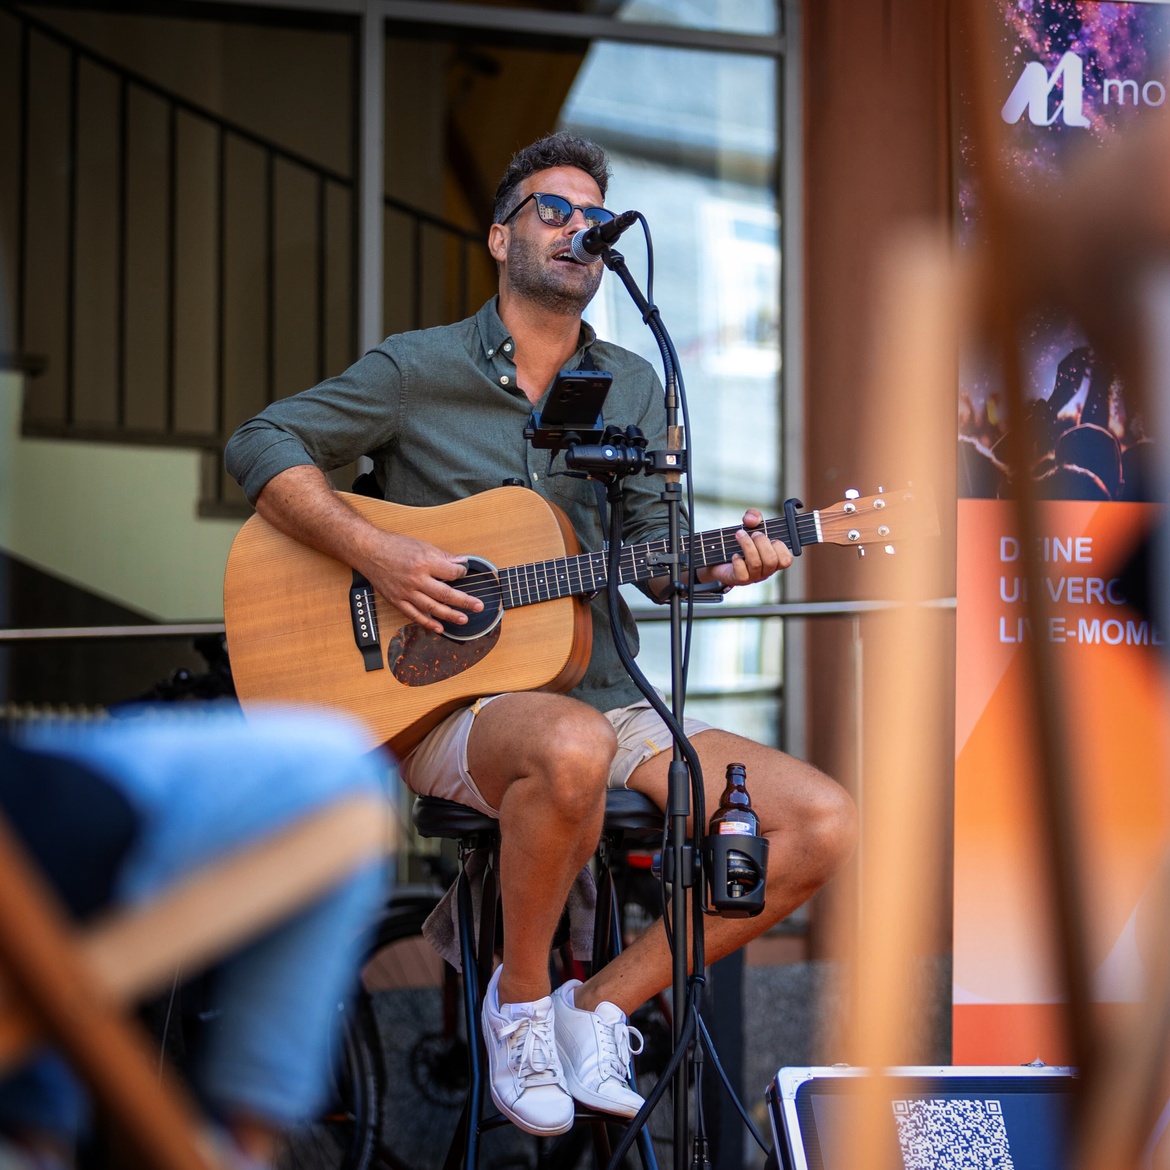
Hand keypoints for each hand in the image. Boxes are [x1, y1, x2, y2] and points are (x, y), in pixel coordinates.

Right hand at [362, 531, 483, 634]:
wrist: (369, 551)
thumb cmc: (394, 546)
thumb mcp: (422, 545)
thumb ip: (442, 557)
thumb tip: (460, 564)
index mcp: (424, 562)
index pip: (451, 573)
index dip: (462, 574)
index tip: (465, 573)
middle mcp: (416, 579)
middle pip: (445, 594)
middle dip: (465, 601)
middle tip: (478, 606)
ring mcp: (406, 592)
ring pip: (432, 607)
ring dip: (450, 615)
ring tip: (464, 619)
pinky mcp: (397, 600)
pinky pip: (414, 615)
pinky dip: (427, 623)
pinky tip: (439, 628)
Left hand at [700, 509, 791, 591]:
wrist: (721, 558)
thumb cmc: (741, 543)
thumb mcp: (750, 525)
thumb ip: (754, 516)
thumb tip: (751, 520)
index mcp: (774, 560)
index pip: (786, 560)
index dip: (780, 547)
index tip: (771, 538)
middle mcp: (766, 570)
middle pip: (771, 560)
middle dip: (762, 543)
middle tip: (754, 534)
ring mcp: (753, 576)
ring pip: (756, 564)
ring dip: (747, 545)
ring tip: (739, 534)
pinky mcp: (739, 579)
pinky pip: (742, 573)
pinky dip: (738, 561)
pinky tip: (734, 554)